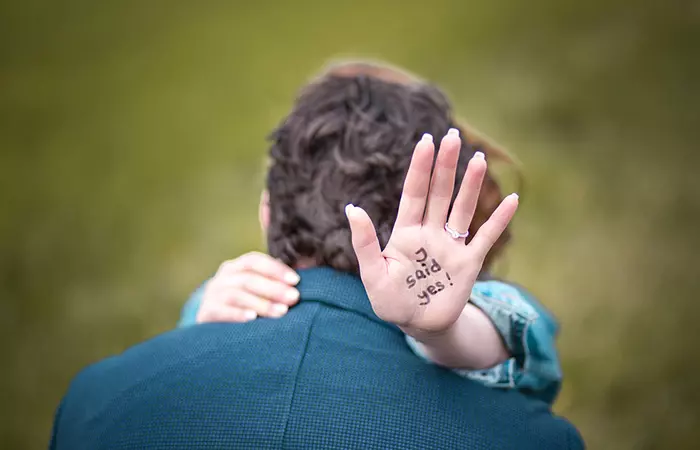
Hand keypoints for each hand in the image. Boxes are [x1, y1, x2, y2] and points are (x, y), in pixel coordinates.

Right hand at [196, 252, 300, 323]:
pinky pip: (221, 311)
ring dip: (261, 303)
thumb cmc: (243, 306)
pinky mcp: (205, 312)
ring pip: (237, 294)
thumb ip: (272, 282)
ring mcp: (212, 295)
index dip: (276, 269)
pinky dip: (237, 314)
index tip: (296, 280)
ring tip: (281, 312)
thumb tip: (299, 280)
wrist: (211, 328)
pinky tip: (252, 319)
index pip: (255, 261)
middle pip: (249, 278)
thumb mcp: (255, 290)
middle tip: (294, 298)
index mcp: (236, 267)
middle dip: (274, 288)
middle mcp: (222, 278)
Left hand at [345, 129, 517, 334]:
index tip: (427, 141)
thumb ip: (365, 242)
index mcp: (406, 232)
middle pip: (440, 193)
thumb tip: (352, 208)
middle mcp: (430, 233)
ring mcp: (451, 246)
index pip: (414, 193)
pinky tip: (513, 200)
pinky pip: (486, 237)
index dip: (420, 168)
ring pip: (462, 208)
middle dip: (446, 165)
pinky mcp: (468, 263)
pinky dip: (499, 220)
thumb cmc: (389, 301)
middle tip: (453, 136)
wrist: (416, 325)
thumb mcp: (373, 273)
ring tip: (479, 159)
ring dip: (471, 185)